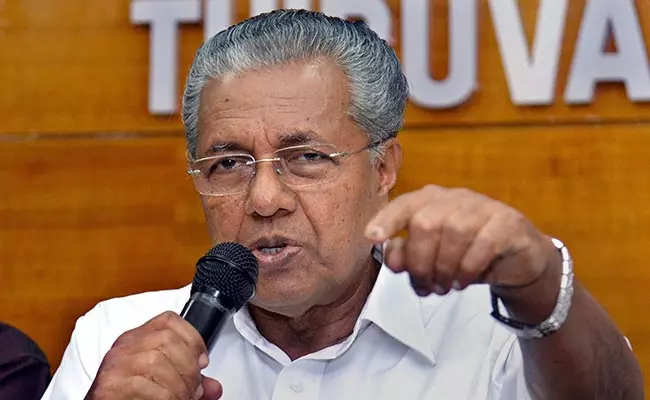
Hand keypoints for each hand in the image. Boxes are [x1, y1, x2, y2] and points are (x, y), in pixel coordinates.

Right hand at [86, 311, 222, 399]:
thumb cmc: (131, 395)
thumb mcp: (163, 383)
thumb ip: (189, 381)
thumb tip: (214, 388)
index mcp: (138, 339)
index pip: (168, 320)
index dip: (192, 337)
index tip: (203, 360)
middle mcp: (125, 347)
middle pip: (167, 339)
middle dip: (188, 367)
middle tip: (194, 389)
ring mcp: (115, 365)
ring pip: (156, 362)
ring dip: (178, 386)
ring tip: (182, 399)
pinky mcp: (109, 386)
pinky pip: (145, 386)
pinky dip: (165, 398)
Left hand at [365, 185, 559, 298]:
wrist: (518, 260)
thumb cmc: (467, 255)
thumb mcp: (433, 258)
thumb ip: (408, 256)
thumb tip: (391, 259)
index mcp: (431, 200)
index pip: (405, 204)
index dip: (387, 220)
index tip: (372, 237)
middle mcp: (456, 198)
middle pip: (426, 223)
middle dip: (420, 262)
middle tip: (425, 286)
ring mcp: (484, 207)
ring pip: (454, 232)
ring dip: (444, 268)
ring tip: (444, 286)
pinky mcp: (508, 222)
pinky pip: (484, 243)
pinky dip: (468, 268)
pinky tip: (463, 281)